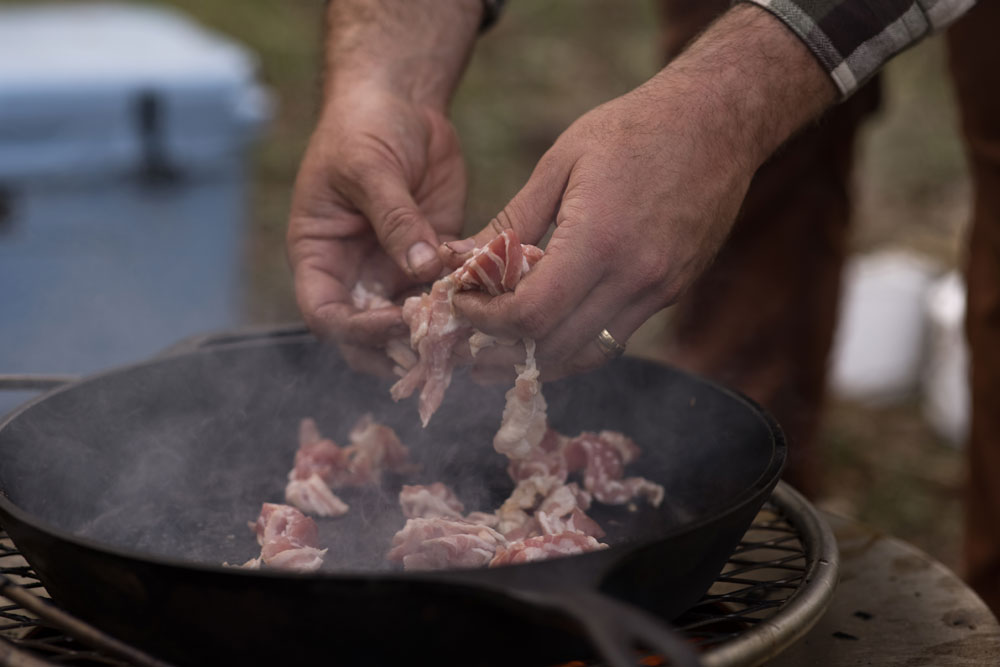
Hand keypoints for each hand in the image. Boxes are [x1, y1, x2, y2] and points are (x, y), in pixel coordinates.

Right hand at [287, 87, 465, 375]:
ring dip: (437, 330)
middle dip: (398, 346)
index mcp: (320, 256)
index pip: (325, 315)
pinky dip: (464, 300)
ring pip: (411, 322)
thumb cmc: (364, 127)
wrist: (399, 100)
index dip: (355, 331)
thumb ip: (394, 220)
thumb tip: (421, 269)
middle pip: (367, 336)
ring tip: (470, 330)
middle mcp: (354, 273)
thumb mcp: (370, 168)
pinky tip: (489, 297)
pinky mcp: (432, 259)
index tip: (395, 322)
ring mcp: (393, 270)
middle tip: (439, 343)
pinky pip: (446, 292)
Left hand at [448, 84, 750, 380]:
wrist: (717, 121)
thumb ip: (509, 222)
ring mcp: (658, 290)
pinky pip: (614, 337)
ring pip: (587, 355)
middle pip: (555, 347)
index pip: (531, 314)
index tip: (461, 304)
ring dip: (538, 359)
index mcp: (599, 239)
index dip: (486, 321)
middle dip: (503, 349)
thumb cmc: (631, 128)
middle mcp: (634, 276)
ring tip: (501, 348)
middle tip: (470, 337)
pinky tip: (548, 331)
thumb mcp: (560, 163)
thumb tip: (456, 260)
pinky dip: (575, 344)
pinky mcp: (671, 292)